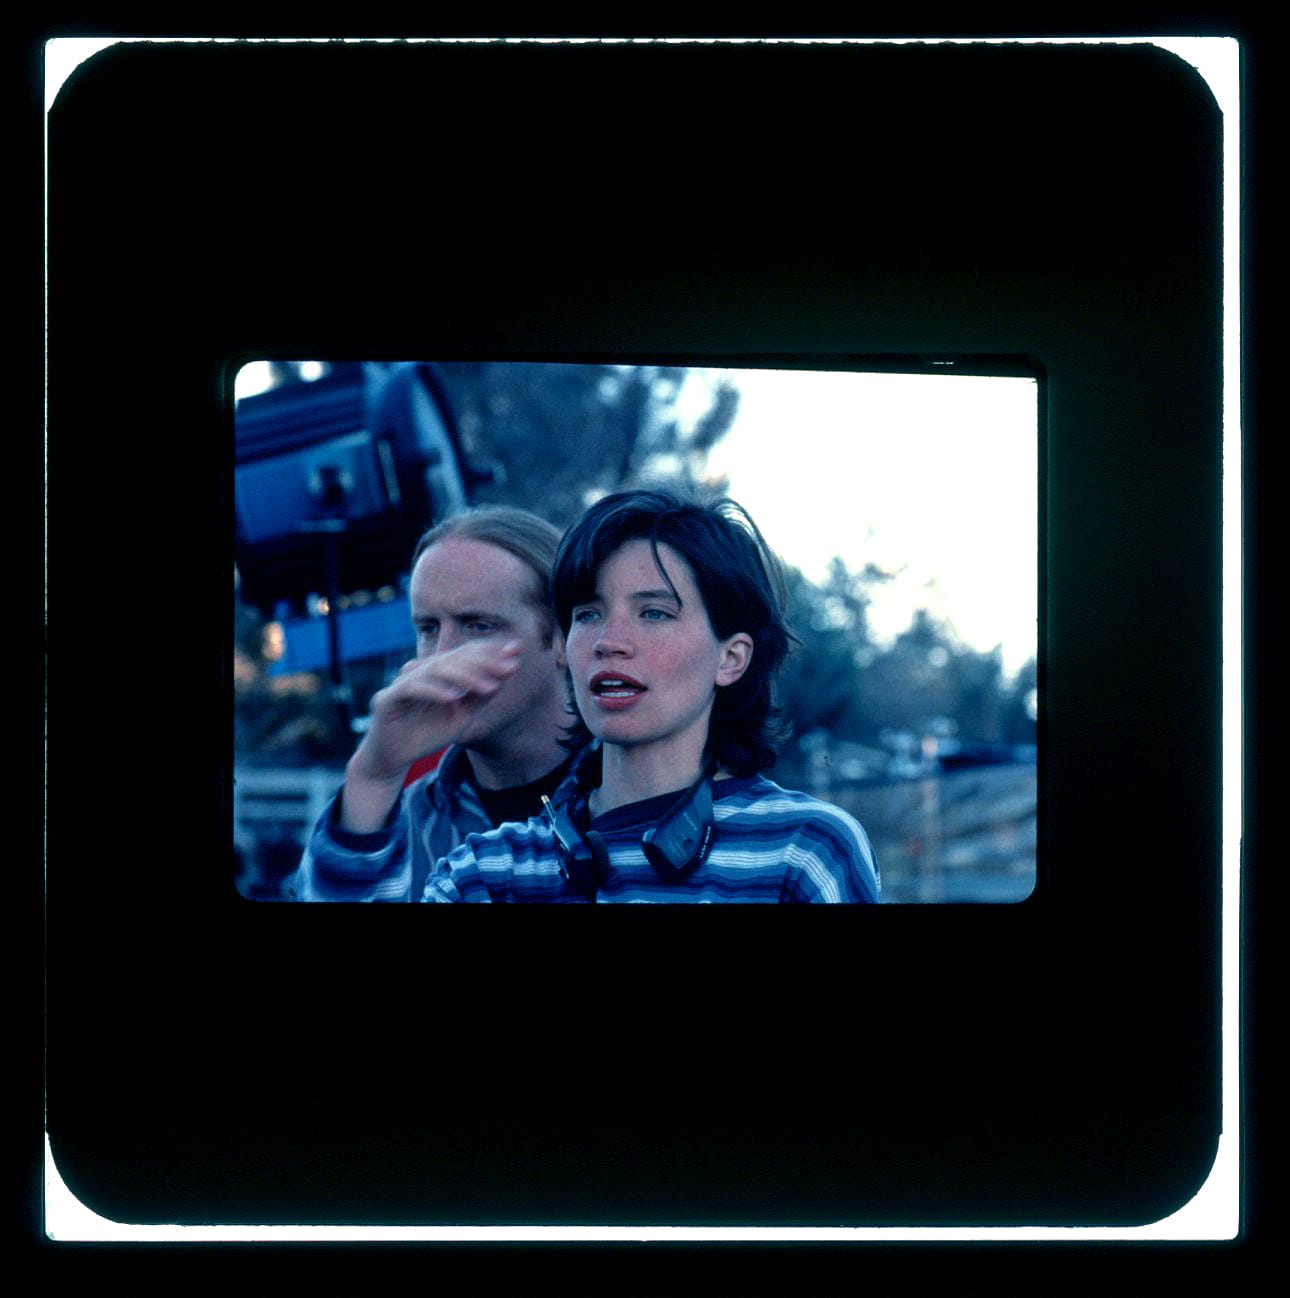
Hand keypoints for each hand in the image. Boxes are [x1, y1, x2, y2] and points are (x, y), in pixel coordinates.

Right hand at [338, 639, 522, 831]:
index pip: (464, 654)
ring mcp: (402, 682)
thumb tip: (505, 674)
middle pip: (453, 658)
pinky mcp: (387, 698)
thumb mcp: (461, 717)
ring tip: (488, 687)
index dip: (490, 651)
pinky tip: (452, 698)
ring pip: (435, 670)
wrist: (393, 759)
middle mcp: (419, 670)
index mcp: (436, 672)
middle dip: (483, 661)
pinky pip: (412, 689)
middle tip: (508, 666)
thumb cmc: (426, 735)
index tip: (516, 652)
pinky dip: (433, 691)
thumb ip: (480, 697)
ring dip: (464, 676)